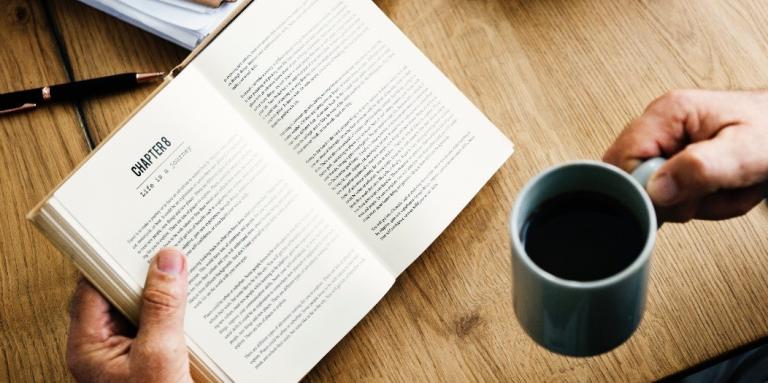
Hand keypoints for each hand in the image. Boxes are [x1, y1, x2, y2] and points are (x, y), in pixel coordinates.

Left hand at [66, 248, 191, 382]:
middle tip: (166, 254)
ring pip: (144, 308)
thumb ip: (162, 308)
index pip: (92, 288)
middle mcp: (107, 349)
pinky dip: (179, 312)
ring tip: (185, 275)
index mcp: (90, 347)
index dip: (113, 261)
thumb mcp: (159, 355)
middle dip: (145, 274)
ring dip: (165, 293)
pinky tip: (196, 305)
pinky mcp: (155, 359)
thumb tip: (167, 263)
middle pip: (120, 294)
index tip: (135, 241)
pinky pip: (163, 325)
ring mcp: (131, 354)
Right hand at [604, 89, 767, 221]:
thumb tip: (655, 188)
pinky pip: (673, 195)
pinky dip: (700, 203)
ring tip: (726, 189)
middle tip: (712, 192)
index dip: (646, 189)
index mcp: (668, 113)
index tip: (682, 198)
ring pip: (656, 193)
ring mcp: (669, 143)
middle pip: (635, 180)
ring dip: (696, 204)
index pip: (622, 161)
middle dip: (676, 200)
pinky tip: (720, 190)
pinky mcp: (679, 160)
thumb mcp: (746, 151)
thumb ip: (700, 169)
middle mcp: (662, 126)